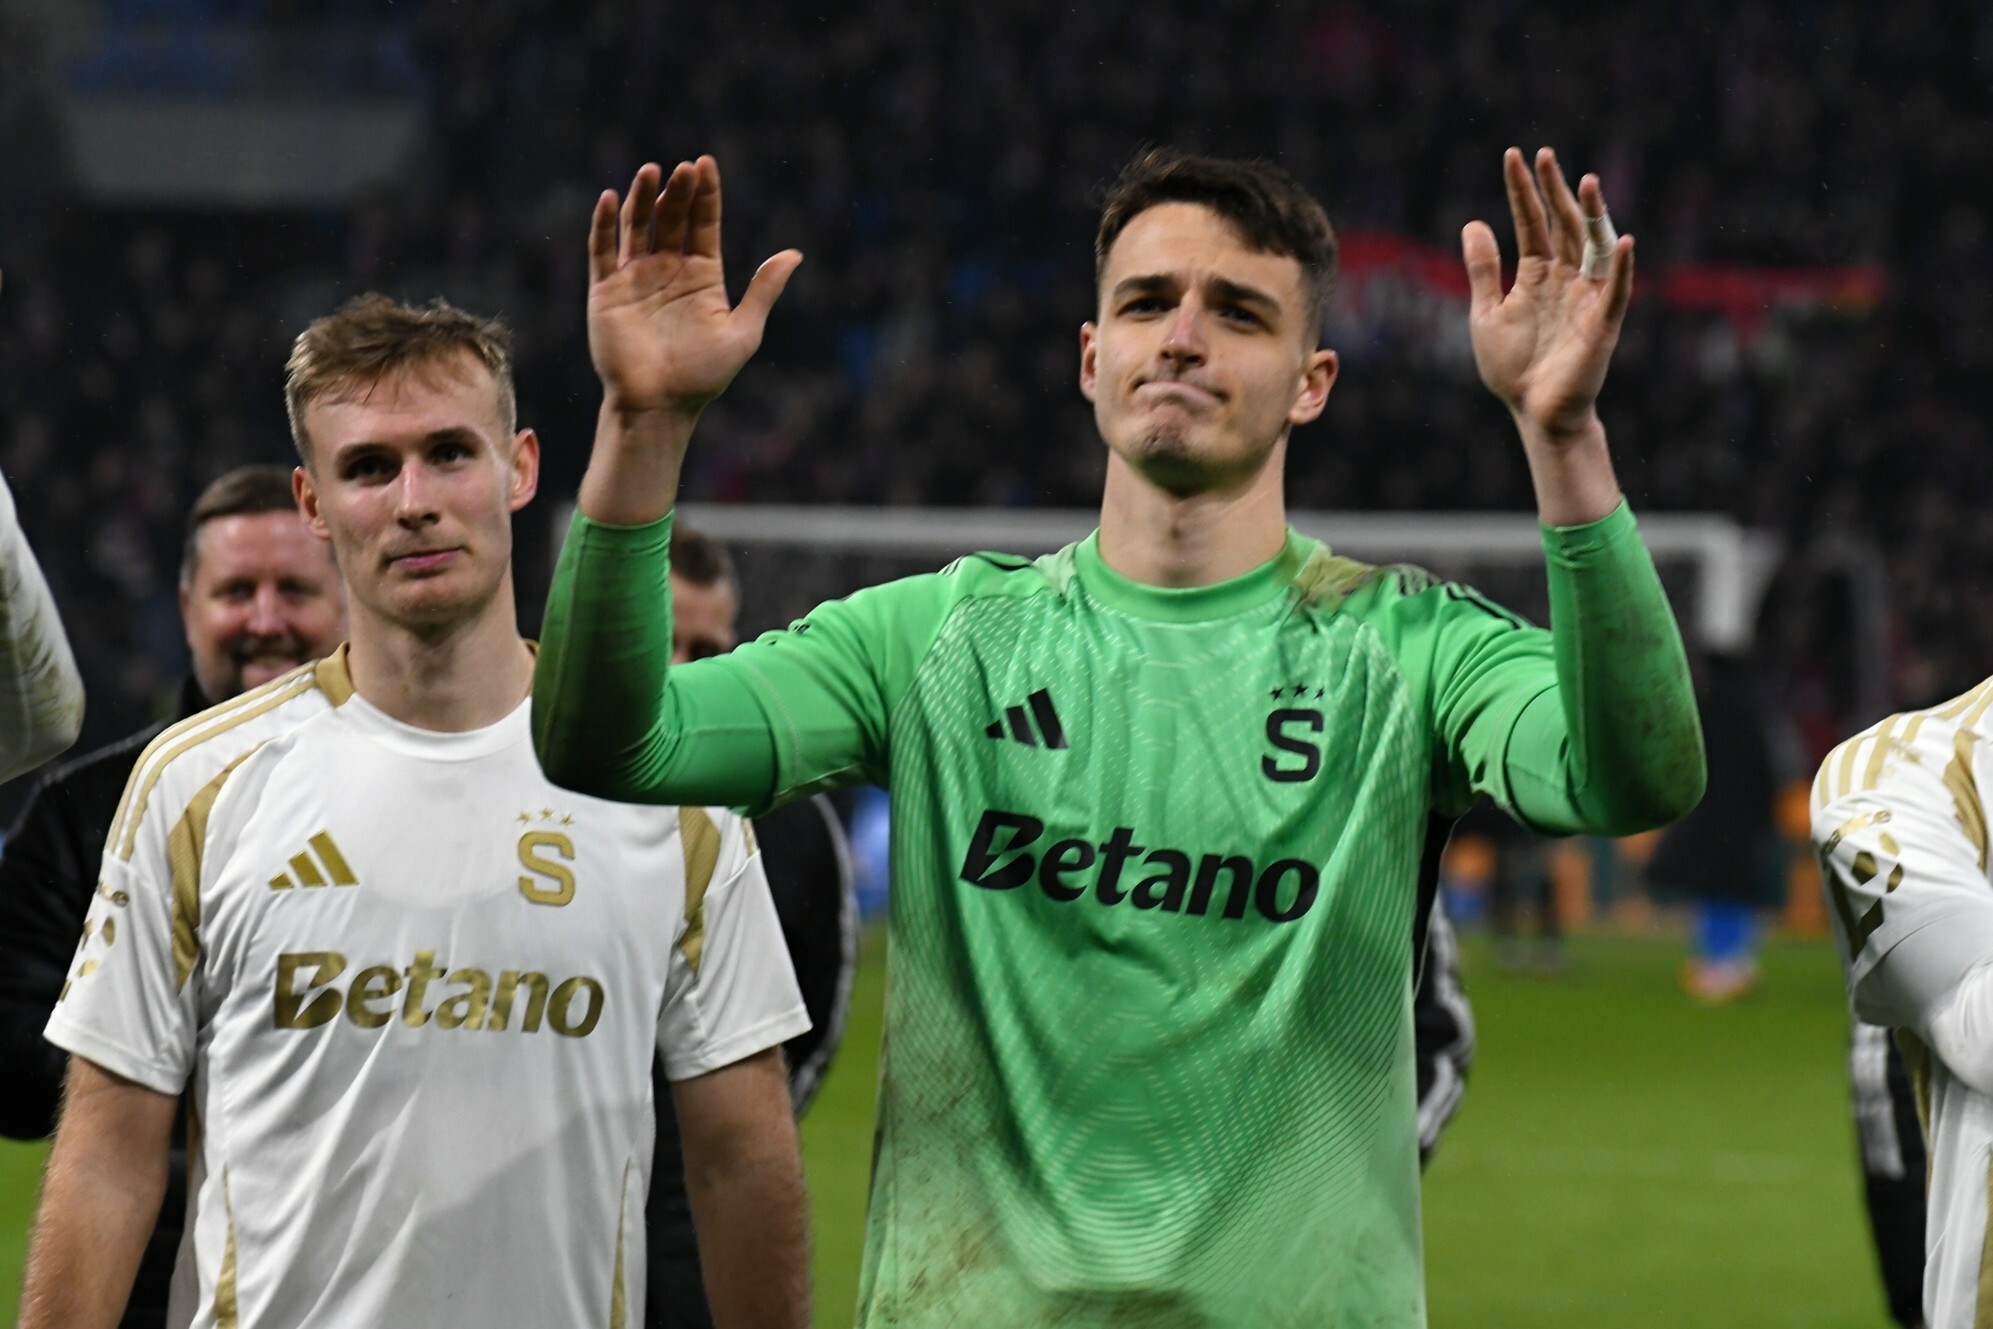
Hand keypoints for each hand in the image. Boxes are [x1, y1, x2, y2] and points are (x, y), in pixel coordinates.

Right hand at [587, 157, 801, 421]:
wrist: (659, 406)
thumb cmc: (703, 376)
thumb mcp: (743, 331)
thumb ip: (763, 291)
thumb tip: (795, 254)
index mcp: (702, 275)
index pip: (704, 223)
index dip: (705, 194)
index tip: (706, 164)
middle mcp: (668, 269)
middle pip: (671, 218)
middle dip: (677, 191)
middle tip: (684, 168)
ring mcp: (636, 277)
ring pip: (637, 226)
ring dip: (643, 198)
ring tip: (651, 171)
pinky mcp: (606, 290)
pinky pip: (602, 250)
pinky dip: (605, 224)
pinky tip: (612, 199)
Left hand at [1462, 148, 1633, 447]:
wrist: (1533, 411)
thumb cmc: (1513, 366)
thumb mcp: (1486, 313)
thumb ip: (1483, 270)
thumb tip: (1472, 222)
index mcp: (1536, 274)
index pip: (1531, 222)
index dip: (1522, 191)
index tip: (1514, 156)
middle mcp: (1564, 278)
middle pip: (1562, 225)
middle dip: (1555, 191)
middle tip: (1546, 156)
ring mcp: (1585, 298)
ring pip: (1592, 247)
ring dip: (1592, 216)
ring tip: (1587, 182)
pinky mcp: (1601, 324)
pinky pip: (1615, 292)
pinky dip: (1622, 268)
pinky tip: (1624, 240)